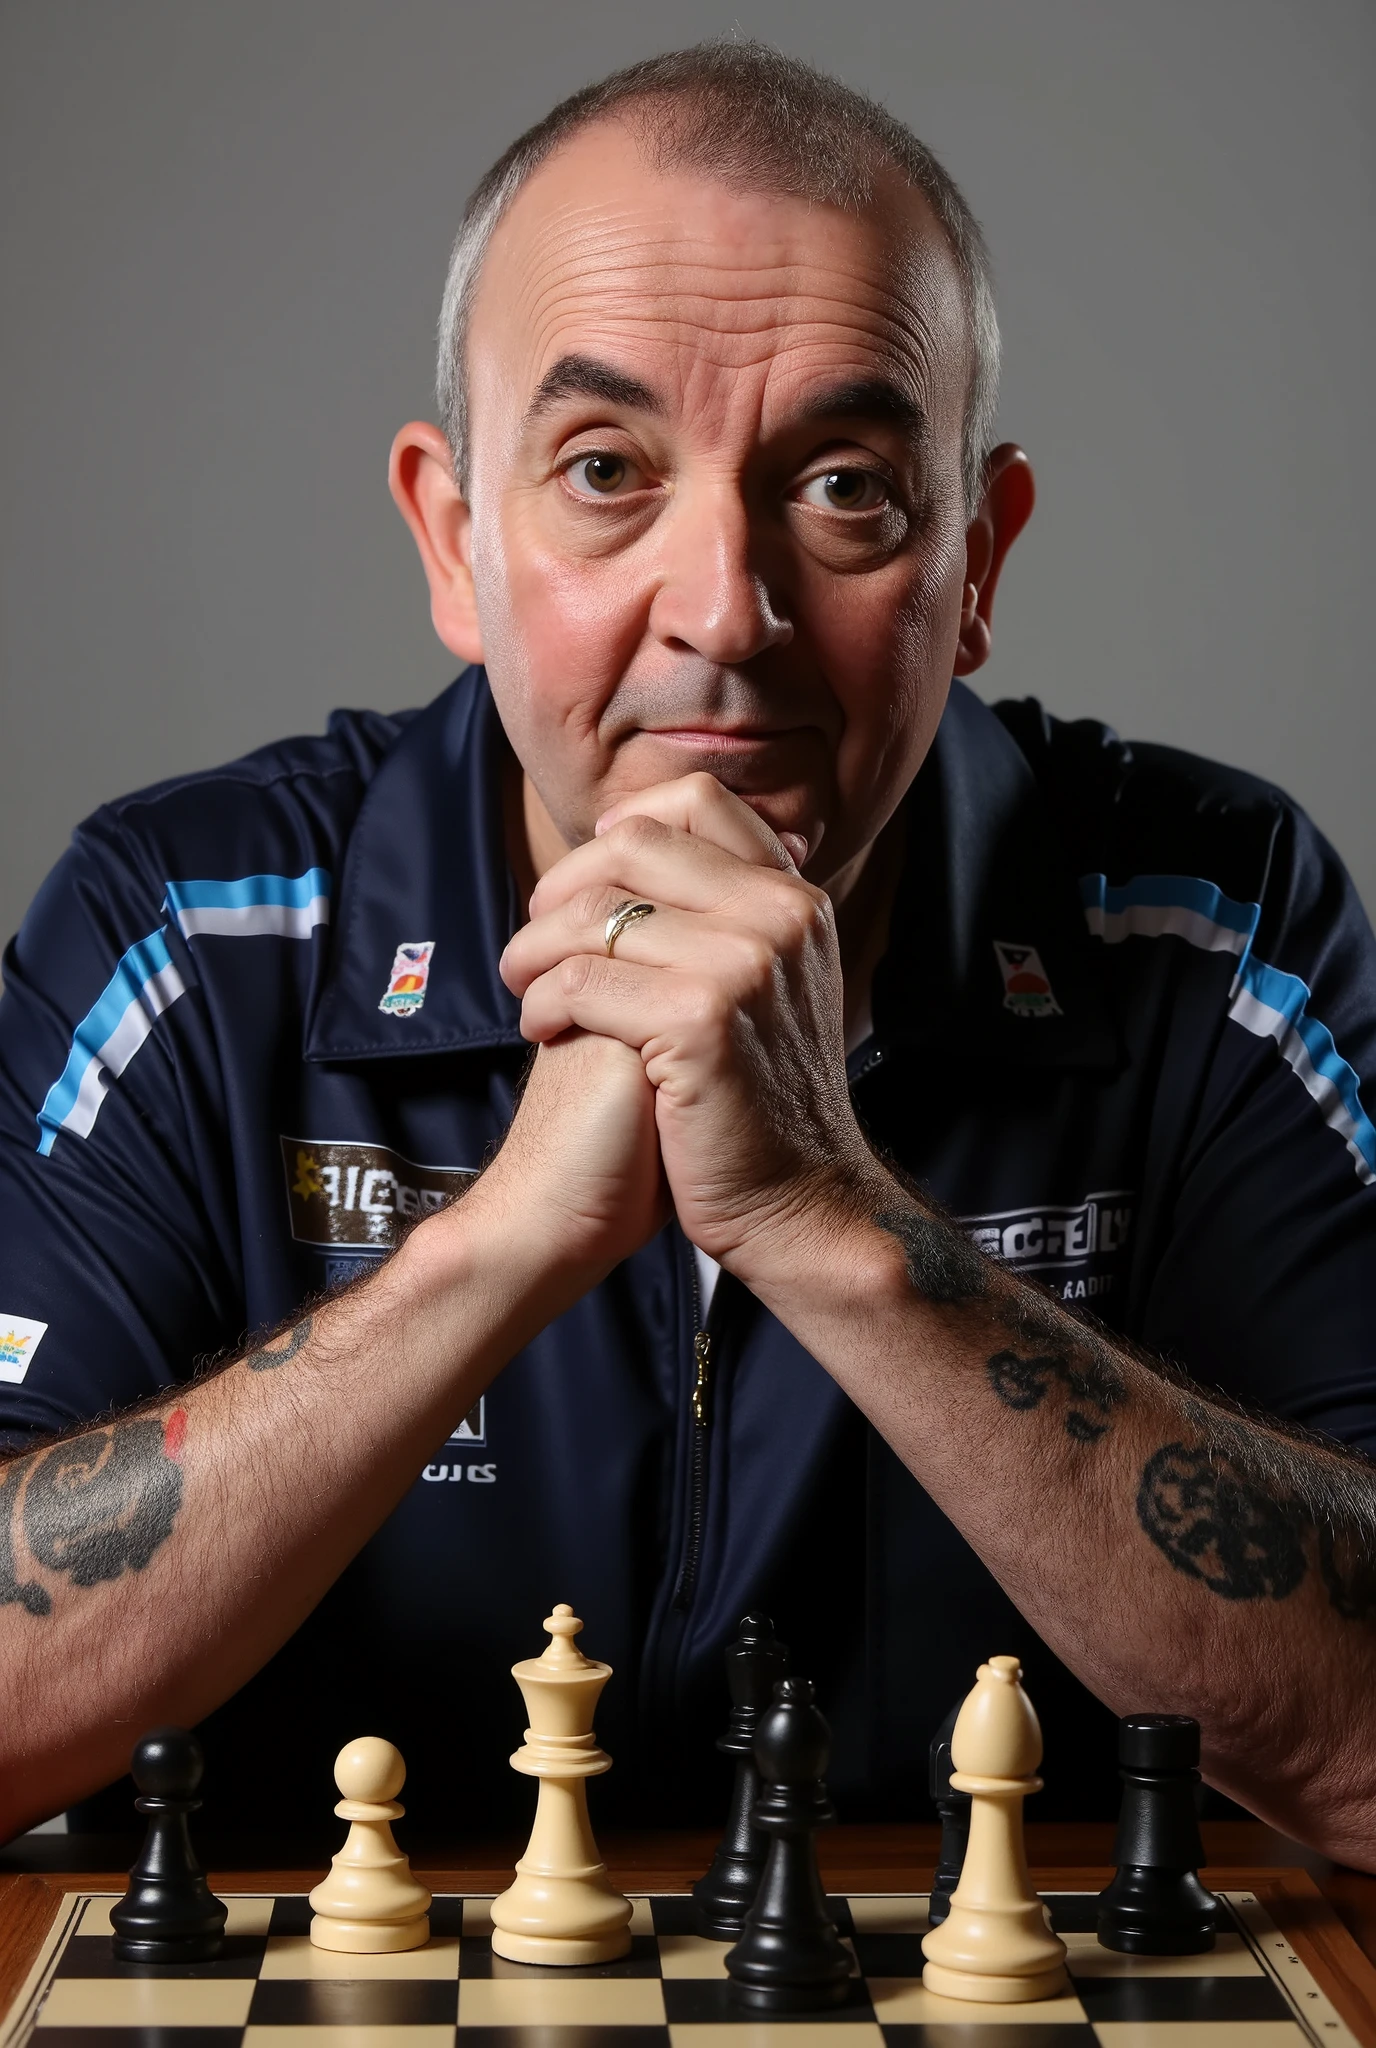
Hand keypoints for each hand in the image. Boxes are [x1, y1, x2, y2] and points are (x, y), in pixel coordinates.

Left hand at [499, 774, 880, 1280]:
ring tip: (522, 989)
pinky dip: (542, 1002)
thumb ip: (723, 917)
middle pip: (632, 844)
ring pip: (593, 914)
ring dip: (534, 951)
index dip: (618, 833)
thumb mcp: (765, 985)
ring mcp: (747, 962)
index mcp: (795, 897)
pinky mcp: (702, 1018)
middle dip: (561, 889)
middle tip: (533, 944)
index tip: (583, 889)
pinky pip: (582, 981)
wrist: (798, 1202)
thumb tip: (638, 847)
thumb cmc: (757, 1100)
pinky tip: (540, 1030)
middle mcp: (780, 914)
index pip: (695, 802)